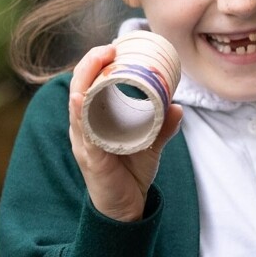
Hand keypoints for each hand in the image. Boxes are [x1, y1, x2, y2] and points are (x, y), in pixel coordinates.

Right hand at [67, 43, 184, 221]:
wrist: (126, 210)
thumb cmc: (130, 174)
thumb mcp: (150, 145)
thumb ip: (162, 126)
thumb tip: (178, 107)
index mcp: (94, 120)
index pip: (88, 85)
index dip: (95, 63)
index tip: (113, 46)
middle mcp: (83, 127)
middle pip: (79, 87)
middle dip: (90, 64)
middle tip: (109, 48)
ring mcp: (84, 141)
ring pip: (77, 103)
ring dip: (86, 79)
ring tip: (99, 60)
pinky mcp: (90, 157)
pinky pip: (82, 131)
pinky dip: (81, 112)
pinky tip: (81, 98)